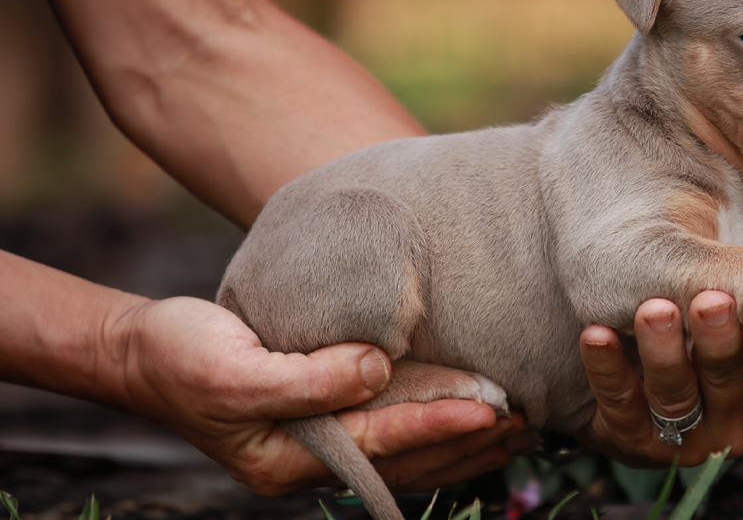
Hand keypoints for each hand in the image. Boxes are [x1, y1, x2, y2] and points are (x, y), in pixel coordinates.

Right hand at [111, 296, 529, 493]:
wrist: (144, 353)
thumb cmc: (183, 358)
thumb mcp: (234, 370)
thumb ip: (307, 378)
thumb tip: (375, 368)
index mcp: (287, 457)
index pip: (378, 443)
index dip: (434, 426)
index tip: (488, 410)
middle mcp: (310, 460)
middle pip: (402, 459)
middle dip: (464, 444)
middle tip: (526, 425)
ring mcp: (317, 445)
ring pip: (403, 452)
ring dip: (459, 443)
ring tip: (516, 428)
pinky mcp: (322, 421)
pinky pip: (388, 432)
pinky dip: (431, 427)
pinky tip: (467, 418)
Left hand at [576, 290, 742, 466]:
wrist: (640, 356)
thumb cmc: (709, 329)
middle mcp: (733, 427)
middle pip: (726, 384)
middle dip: (718, 343)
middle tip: (709, 300)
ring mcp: (681, 439)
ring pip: (674, 397)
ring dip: (663, 352)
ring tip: (653, 310)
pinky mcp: (631, 439)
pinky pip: (619, 404)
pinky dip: (607, 367)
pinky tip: (596, 333)